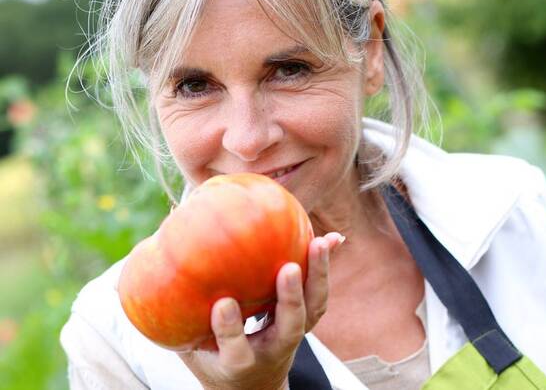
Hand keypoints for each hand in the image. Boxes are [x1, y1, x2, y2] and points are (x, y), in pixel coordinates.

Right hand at [178, 232, 343, 389]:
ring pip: (314, 309)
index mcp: (239, 364)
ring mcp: (293, 336)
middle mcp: (273, 350)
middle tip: (288, 267)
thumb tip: (143, 267)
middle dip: (291, 298)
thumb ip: (176, 315)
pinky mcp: (305, 321)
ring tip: (319, 241)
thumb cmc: (214, 362)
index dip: (230, 329)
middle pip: (291, 327)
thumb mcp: (191, 348)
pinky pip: (319, 294)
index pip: (236, 349)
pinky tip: (333, 239)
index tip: (223, 304)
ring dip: (319, 275)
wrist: (253, 389)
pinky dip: (325, 267)